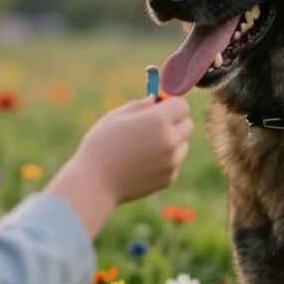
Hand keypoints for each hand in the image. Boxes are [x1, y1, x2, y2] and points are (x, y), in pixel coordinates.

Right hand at [46, 97, 192, 236]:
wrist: (95, 184)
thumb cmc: (101, 145)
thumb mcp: (116, 117)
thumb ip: (140, 106)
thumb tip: (156, 100)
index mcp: (158, 120)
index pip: (182, 105)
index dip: (171, 104)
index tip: (159, 107)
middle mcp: (170, 140)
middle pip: (188, 124)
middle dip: (175, 121)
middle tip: (154, 125)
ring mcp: (171, 161)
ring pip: (182, 144)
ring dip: (171, 141)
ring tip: (144, 146)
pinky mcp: (169, 178)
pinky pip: (174, 162)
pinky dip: (164, 160)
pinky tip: (141, 163)